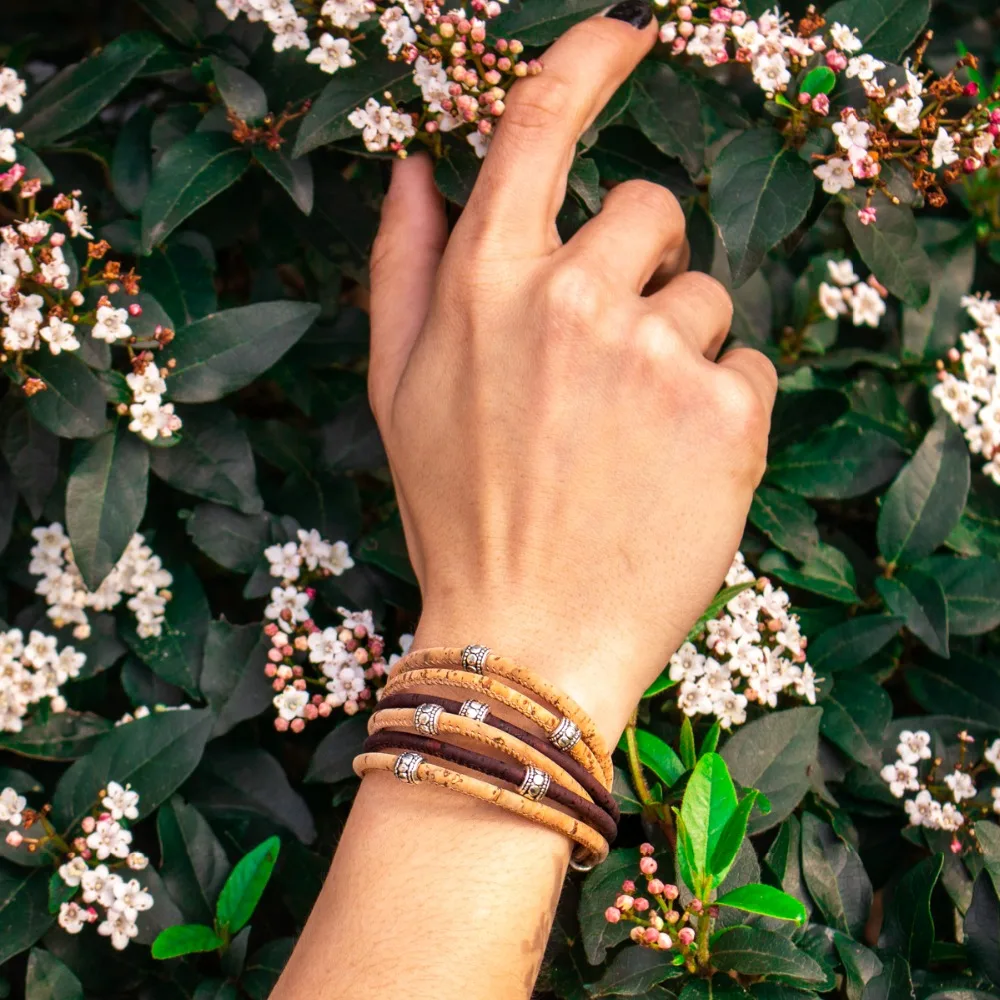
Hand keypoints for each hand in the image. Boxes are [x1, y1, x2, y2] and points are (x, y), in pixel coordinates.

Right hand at [367, 5, 776, 743]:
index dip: (589, 60)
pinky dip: (723, 411)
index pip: (542, 126)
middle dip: (643, 264)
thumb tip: (420, 168)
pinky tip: (674, 472)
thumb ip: (402, 269)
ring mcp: (656, 353)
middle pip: (651, 208)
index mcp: (487, 286)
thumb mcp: (398, 394)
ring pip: (708, 297)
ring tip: (632, 442)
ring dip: (681, 352)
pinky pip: (751, 366)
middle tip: (610, 360)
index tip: (628, 34)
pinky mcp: (728, 413)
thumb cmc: (457, 517)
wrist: (525, 641)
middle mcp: (572, 299)